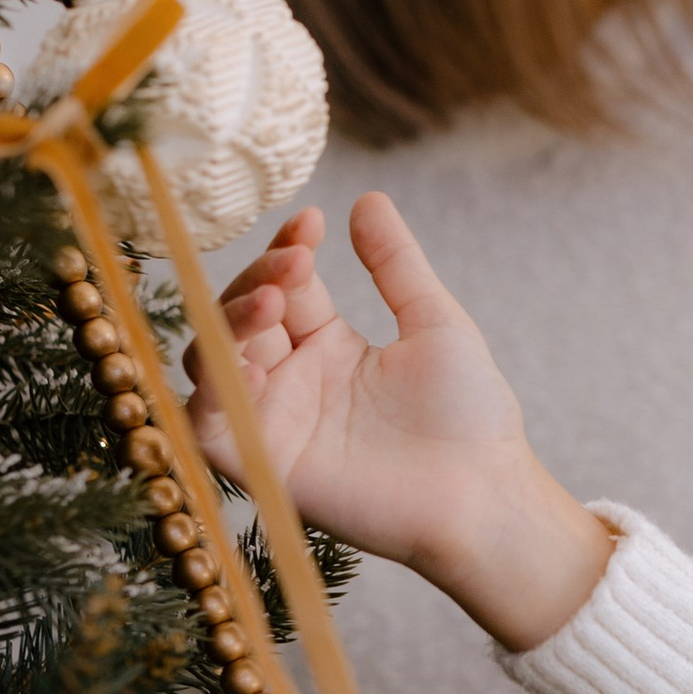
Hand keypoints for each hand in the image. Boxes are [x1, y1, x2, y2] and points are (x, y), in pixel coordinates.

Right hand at [193, 193, 613, 651]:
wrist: (485, 494)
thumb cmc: (469, 416)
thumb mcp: (434, 322)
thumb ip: (396, 264)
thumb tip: (367, 199)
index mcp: (328, 347)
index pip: (281, 287)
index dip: (284, 251)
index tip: (310, 222)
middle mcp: (292, 382)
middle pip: (238, 317)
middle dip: (255, 280)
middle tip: (295, 263)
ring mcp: (275, 422)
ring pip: (211, 361)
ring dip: (227, 324)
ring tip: (272, 304)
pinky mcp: (265, 466)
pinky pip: (207, 428)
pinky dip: (211, 392)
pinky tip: (252, 366)